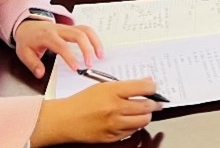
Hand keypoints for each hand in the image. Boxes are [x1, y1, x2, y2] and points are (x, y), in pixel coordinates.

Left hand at [14, 19, 101, 77]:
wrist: (28, 26)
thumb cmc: (28, 40)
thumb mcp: (24, 53)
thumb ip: (33, 64)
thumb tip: (41, 74)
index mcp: (47, 36)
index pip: (61, 46)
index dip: (70, 57)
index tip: (76, 68)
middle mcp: (59, 29)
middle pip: (78, 34)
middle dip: (87, 49)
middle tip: (90, 63)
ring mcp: (67, 27)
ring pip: (85, 30)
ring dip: (95, 42)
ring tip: (100, 55)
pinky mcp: (72, 28)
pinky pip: (86, 30)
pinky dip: (94, 38)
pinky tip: (97, 49)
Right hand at [30, 78, 161, 146]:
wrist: (65, 119)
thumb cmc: (82, 101)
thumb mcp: (103, 85)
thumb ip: (126, 85)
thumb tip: (146, 82)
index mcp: (113, 91)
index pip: (144, 87)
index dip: (153, 87)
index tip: (153, 88)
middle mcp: (115, 108)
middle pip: (147, 106)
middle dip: (153, 103)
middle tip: (154, 102)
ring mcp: (114, 124)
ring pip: (143, 120)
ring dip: (146, 115)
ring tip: (143, 111)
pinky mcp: (112, 137)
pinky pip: (132, 132)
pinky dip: (135, 125)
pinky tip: (130, 120)